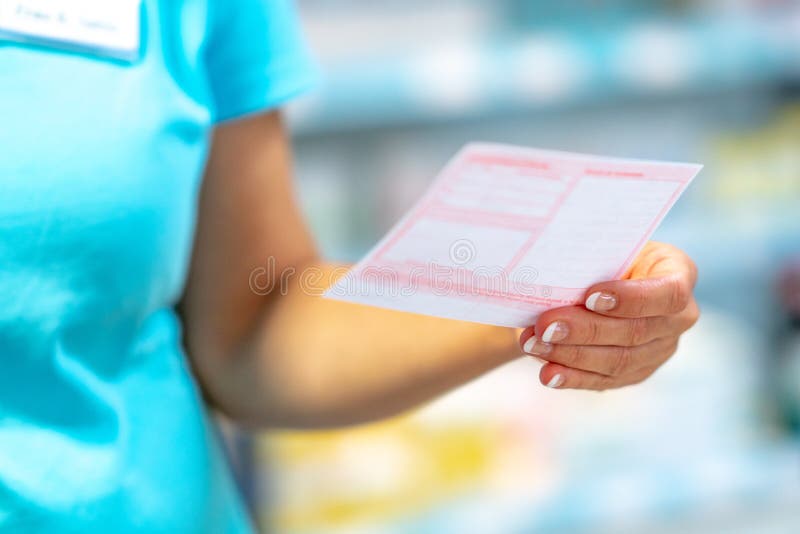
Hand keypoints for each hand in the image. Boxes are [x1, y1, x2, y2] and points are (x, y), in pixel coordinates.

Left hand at [519, 241, 698, 390]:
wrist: (604, 274)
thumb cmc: (605, 251)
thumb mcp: (607, 245)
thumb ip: (594, 259)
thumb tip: (552, 275)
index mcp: (678, 274)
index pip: (667, 294)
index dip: (630, 299)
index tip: (590, 297)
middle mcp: (678, 317)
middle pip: (635, 331)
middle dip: (585, 330)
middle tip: (545, 325)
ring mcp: (661, 349)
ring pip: (618, 360)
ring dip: (571, 355)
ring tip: (535, 345)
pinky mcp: (637, 372)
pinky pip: (605, 380)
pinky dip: (573, 377)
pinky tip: (549, 374)